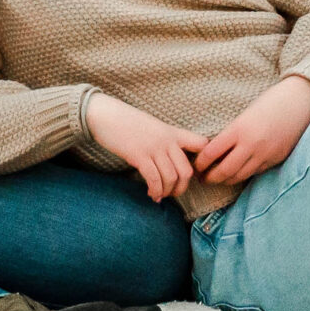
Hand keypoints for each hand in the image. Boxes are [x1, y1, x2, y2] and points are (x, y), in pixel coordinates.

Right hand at [85, 94, 207, 202]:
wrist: (105, 115)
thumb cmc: (127, 122)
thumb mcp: (153, 127)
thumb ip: (165, 140)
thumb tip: (170, 160)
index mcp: (172, 132)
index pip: (201, 144)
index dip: (204, 160)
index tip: (194, 173)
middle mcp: (167, 140)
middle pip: (187, 171)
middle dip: (181, 188)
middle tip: (172, 193)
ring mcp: (154, 148)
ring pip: (171, 178)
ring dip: (166, 192)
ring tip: (158, 195)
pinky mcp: (139, 155)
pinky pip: (154, 179)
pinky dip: (155, 191)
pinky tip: (151, 194)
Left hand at [195, 75, 309, 187]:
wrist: (300, 101)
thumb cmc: (270, 101)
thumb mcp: (245, 113)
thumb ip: (232, 133)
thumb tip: (214, 151)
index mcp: (239, 129)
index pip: (211, 153)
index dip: (200, 163)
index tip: (196, 165)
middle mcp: (252, 145)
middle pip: (224, 171)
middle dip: (210, 178)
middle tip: (202, 178)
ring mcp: (265, 154)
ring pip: (239, 176)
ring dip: (225, 180)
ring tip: (218, 178)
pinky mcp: (276, 159)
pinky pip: (255, 172)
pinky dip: (243, 174)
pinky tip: (237, 173)